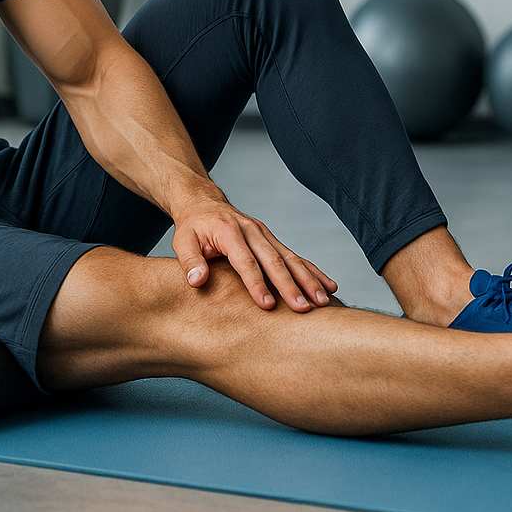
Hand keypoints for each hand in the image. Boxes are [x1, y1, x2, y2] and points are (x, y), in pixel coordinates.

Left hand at [171, 193, 338, 311]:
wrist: (204, 203)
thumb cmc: (193, 227)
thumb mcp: (182, 241)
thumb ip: (189, 261)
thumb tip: (197, 281)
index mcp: (230, 233)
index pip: (246, 262)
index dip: (257, 284)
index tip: (268, 305)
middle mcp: (253, 231)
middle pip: (274, 261)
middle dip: (291, 286)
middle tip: (304, 308)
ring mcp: (265, 235)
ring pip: (291, 258)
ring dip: (308, 280)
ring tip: (322, 301)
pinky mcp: (272, 240)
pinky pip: (296, 257)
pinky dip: (313, 271)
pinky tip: (329, 286)